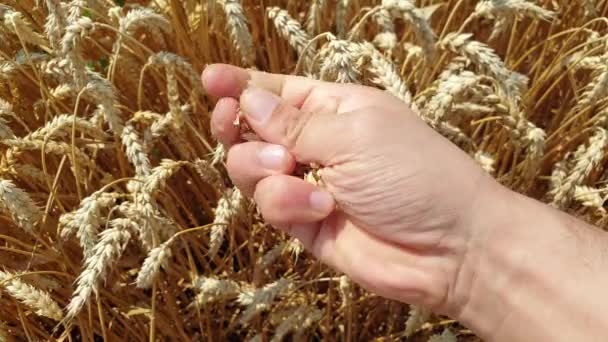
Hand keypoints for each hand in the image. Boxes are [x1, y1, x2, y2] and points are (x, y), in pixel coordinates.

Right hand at [202, 64, 499, 313]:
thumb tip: (248, 98)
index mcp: (334, 108)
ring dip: (261, 166)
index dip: (242, 84)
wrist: (450, 247)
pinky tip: (320, 208)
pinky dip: (286, 203)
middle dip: (237, 126)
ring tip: (290, 168)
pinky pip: (271, 205)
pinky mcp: (305, 222)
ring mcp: (308, 183)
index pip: (278, 92)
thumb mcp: (355, 134)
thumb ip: (295, 123)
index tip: (210, 79)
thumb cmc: (415, 174)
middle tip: (230, 122)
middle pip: (251, 129)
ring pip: (251, 169)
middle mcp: (317, 143)